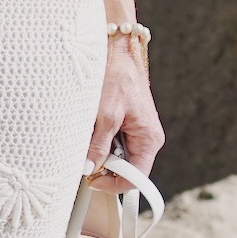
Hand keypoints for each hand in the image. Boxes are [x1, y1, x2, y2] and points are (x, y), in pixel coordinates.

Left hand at [89, 36, 160, 181]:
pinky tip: (94, 126)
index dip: (114, 185)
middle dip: (104, 166)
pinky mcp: (128, 125)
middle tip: (86, 153)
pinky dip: (101, 140)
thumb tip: (89, 168)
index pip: (136, 178)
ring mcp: (138, 133)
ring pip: (117, 157)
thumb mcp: (105, 115)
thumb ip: (98, 145)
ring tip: (91, 132)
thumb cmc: (117, 78)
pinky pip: (114, 143)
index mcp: (149, 140)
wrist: (117, 52)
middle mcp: (147, 139)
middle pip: (126, 169)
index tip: (92, 181)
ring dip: (101, 151)